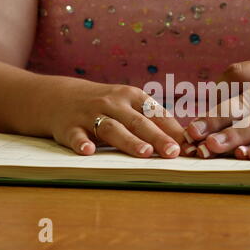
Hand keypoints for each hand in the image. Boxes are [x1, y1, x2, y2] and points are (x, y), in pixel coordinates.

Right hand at [45, 78, 185, 157]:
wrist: (60, 97)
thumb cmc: (105, 105)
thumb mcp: (128, 105)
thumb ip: (152, 121)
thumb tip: (184, 141)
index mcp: (132, 97)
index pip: (156, 115)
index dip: (173, 130)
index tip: (189, 146)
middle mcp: (113, 104)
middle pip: (138, 122)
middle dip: (157, 137)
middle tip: (173, 152)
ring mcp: (90, 115)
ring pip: (112, 129)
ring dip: (129, 141)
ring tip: (144, 153)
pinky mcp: (69, 127)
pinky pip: (76, 136)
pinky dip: (81, 143)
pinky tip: (88, 151)